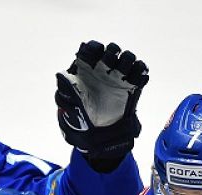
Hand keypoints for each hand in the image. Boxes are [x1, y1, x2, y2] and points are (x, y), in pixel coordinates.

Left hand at [55, 40, 148, 161]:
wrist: (100, 139)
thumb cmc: (81, 121)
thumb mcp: (69, 106)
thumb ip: (65, 90)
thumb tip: (61, 75)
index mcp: (87, 71)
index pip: (91, 49)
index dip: (93, 49)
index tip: (93, 57)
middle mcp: (103, 71)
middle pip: (111, 50)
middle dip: (111, 54)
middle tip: (109, 66)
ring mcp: (118, 78)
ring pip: (127, 57)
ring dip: (127, 61)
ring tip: (122, 75)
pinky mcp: (132, 87)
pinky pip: (140, 72)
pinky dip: (141, 73)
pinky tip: (135, 83)